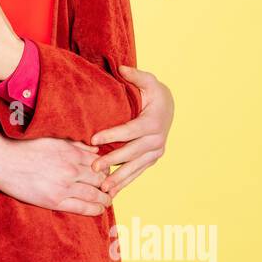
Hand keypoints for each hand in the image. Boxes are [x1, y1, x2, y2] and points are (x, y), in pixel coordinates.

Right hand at [0, 135, 112, 215]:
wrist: (1, 159)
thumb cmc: (23, 147)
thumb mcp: (51, 140)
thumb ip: (74, 145)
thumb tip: (94, 149)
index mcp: (71, 152)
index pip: (99, 163)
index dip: (106, 170)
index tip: (108, 175)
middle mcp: (71, 168)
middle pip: (100, 179)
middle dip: (108, 185)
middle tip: (112, 190)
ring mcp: (64, 185)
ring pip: (95, 194)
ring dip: (105, 199)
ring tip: (108, 201)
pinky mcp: (54, 200)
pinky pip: (82, 207)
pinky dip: (94, 209)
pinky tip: (99, 210)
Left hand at [89, 65, 173, 197]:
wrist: (169, 107)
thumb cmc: (153, 93)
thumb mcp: (148, 81)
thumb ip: (135, 76)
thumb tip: (121, 68)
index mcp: (153, 122)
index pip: (129, 130)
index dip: (112, 135)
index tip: (93, 139)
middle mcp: (157, 140)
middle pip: (131, 152)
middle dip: (112, 160)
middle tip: (93, 168)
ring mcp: (156, 152)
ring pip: (135, 167)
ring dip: (119, 178)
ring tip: (103, 188)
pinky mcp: (152, 159)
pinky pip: (137, 172)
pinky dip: (125, 182)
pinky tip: (112, 193)